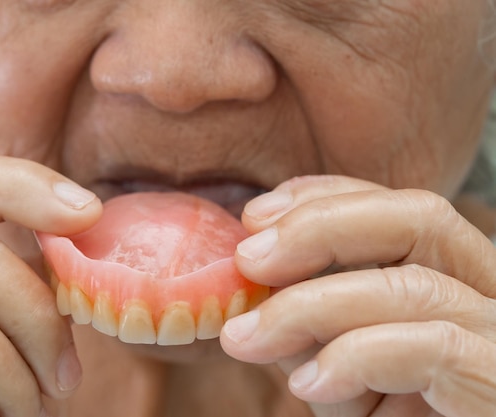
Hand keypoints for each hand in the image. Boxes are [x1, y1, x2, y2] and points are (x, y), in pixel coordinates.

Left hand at [220, 175, 495, 416]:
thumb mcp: (336, 363)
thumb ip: (309, 317)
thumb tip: (252, 277)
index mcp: (453, 279)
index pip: (399, 208)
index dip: (324, 199)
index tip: (254, 217)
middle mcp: (489, 297)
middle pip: (421, 218)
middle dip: (319, 227)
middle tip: (247, 259)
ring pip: (416, 285)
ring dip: (310, 306)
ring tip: (247, 338)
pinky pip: (432, 346)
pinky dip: (355, 358)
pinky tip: (308, 384)